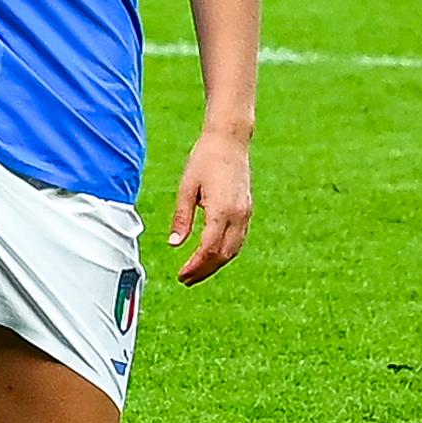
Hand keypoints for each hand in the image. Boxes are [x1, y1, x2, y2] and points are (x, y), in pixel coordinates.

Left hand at [168, 124, 253, 282]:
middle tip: (185, 280)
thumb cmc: (204, 160)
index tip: (181, 275)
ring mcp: (246, 214)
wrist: (229, 142)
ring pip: (233, 250)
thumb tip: (174, 244)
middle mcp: (238, 216)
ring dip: (216, 265)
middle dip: (205, 270)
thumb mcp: (187, 188)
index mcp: (222, 210)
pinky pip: (238, 240)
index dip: (195, 266)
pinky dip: (225, 252)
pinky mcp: (247, 211)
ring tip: (196, 273)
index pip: (209, 249)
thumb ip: (182, 218)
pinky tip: (211, 256)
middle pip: (223, 255)